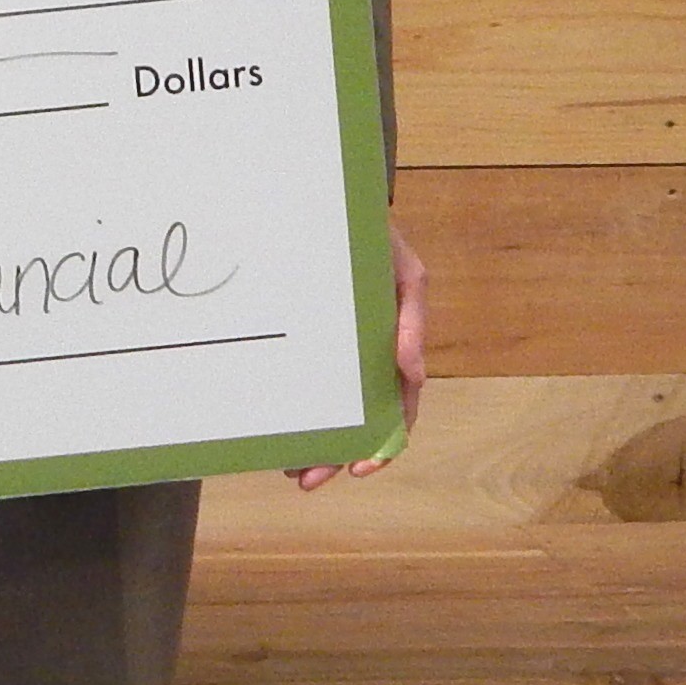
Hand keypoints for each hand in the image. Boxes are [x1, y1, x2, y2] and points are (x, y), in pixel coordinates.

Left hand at [291, 221, 426, 486]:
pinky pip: (297, 383)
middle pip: (355, 421)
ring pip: (324, 409)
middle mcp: (363, 358)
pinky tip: (273, 430)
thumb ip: (410, 319)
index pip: (397, 408)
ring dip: (311, 443)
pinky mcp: (302, 341)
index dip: (385, 443)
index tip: (361, 467)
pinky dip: (290, 410)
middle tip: (307, 481)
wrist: (329, 203)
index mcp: (393, 348)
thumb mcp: (404, 272)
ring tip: (287, 469)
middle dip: (334, 455)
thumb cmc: (375, 238)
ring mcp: (333, 352)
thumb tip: (412, 373)